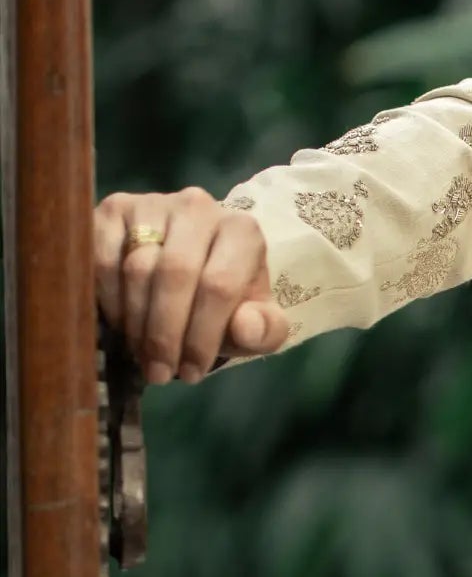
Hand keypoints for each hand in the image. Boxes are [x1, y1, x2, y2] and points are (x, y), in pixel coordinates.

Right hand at [94, 187, 288, 383]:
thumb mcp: (253, 323)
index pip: (219, 285)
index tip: (190, 372)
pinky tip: (119, 325)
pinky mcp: (114, 209)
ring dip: (136, 322)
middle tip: (158, 372)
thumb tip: (246, 328)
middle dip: (164, 333)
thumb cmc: (225, 302)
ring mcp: (152, 203)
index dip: (201, 335)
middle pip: (175, 273)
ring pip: (137, 267)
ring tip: (140, 355)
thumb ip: (264, 331)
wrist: (188, 271)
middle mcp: (198, 207)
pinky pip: (102, 257)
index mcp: (241, 231)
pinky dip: (108, 299)